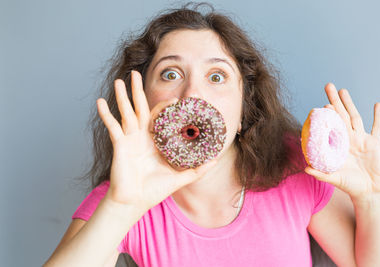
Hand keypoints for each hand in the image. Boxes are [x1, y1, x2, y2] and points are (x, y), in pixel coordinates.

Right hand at [96, 70, 216, 210]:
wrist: (135, 202)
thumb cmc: (154, 190)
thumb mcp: (180, 178)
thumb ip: (197, 169)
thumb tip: (215, 159)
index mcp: (155, 140)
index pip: (159, 117)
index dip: (166, 107)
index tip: (177, 99)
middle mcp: (141, 136)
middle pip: (140, 108)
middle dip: (138, 90)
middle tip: (136, 73)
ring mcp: (129, 139)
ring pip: (126, 112)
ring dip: (122, 96)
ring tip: (120, 81)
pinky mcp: (120, 145)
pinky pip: (112, 127)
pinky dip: (106, 114)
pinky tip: (100, 101)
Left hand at [304, 83, 379, 201]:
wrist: (368, 191)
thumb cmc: (349, 185)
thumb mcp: (334, 178)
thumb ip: (320, 173)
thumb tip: (305, 169)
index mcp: (337, 145)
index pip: (330, 126)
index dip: (326, 116)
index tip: (320, 106)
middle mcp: (348, 139)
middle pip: (341, 115)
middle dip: (335, 101)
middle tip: (328, 86)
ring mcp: (362, 139)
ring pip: (356, 117)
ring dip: (350, 104)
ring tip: (343, 90)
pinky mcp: (375, 143)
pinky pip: (377, 128)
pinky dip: (378, 117)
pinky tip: (377, 105)